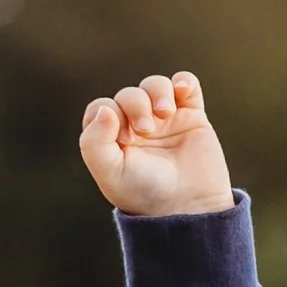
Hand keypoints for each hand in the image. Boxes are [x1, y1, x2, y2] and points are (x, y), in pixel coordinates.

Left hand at [78, 70, 233, 216]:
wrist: (188, 205)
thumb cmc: (144, 192)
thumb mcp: (110, 173)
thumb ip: (94, 142)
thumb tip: (104, 109)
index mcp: (112, 138)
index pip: (102, 108)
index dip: (109, 114)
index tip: (123, 139)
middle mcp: (136, 125)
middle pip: (129, 95)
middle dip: (136, 105)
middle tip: (146, 131)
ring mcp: (165, 118)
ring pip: (156, 85)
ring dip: (158, 91)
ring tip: (165, 112)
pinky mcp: (192, 115)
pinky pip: (187, 85)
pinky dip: (184, 81)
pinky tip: (182, 90)